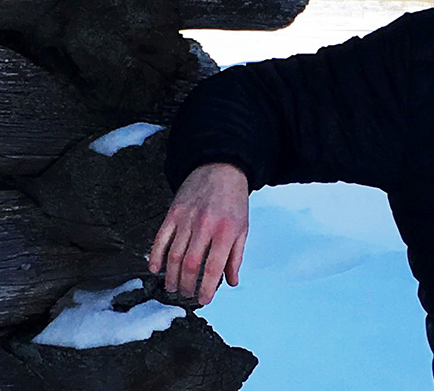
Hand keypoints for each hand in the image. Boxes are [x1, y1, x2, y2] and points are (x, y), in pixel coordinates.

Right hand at [148, 163, 248, 304]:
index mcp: (226, 231)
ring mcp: (187, 219)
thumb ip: (236, 256)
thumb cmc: (233, 200)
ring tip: (173, 287)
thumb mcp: (243, 227)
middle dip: (187, 286)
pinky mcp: (173, 213)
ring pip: (174, 256)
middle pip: (191, 265)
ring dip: (171, 276)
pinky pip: (160, 239)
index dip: (207, 288)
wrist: (221, 169)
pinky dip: (155, 256)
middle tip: (187, 294)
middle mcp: (205, 226)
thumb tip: (231, 281)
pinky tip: (155, 269)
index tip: (203, 300)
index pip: (214, 267)